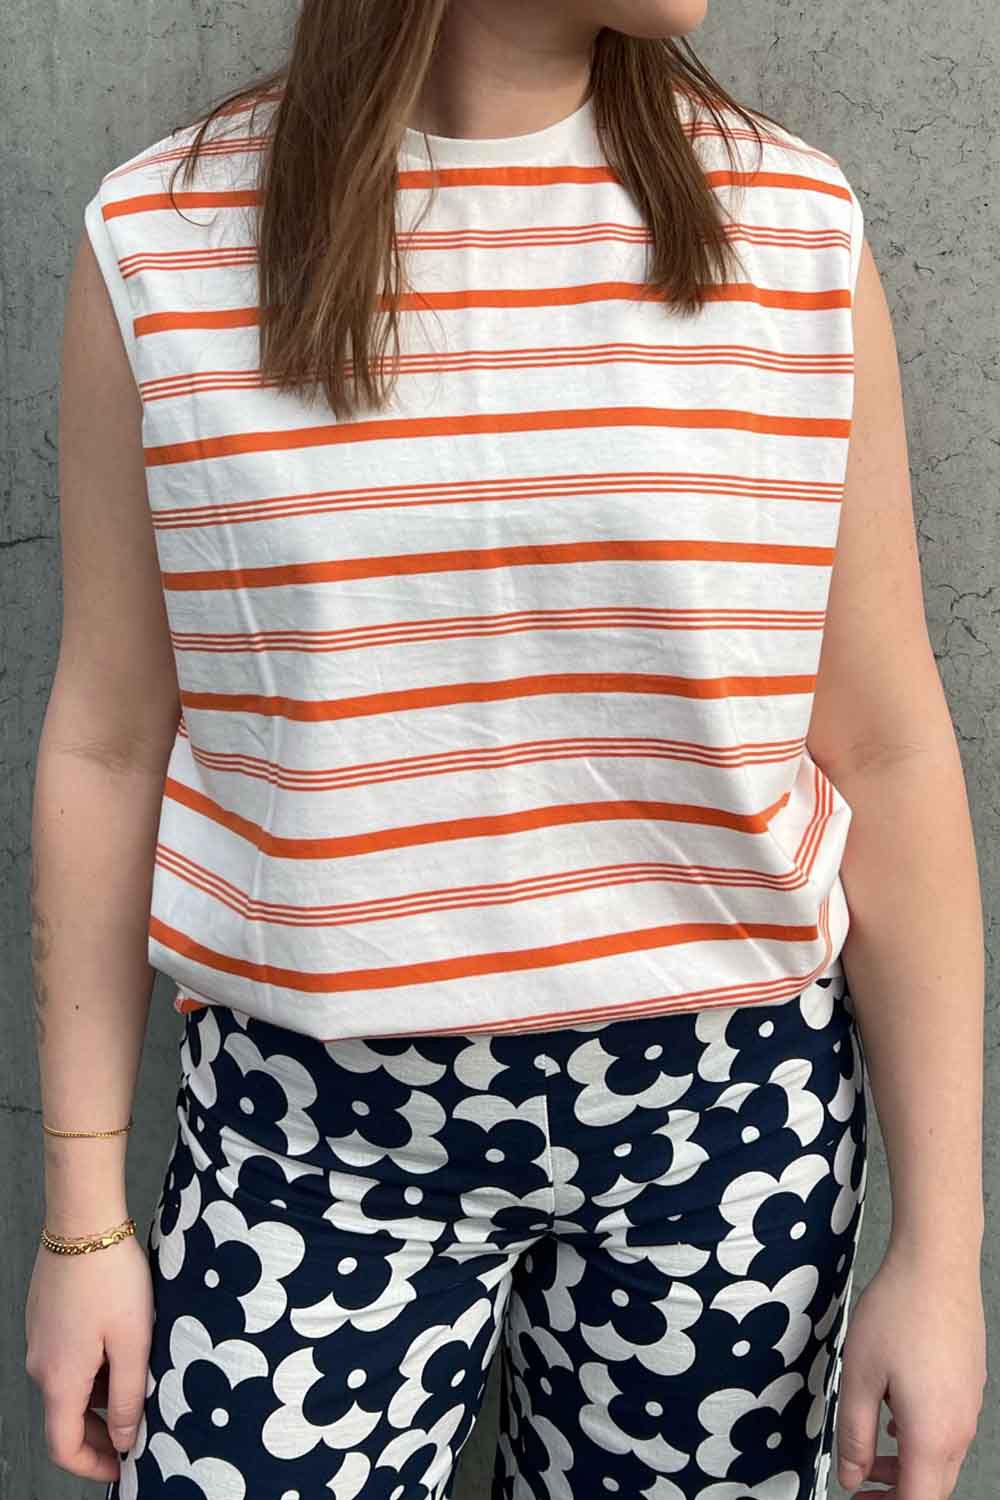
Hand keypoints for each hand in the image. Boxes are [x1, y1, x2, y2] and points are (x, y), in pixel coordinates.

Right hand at [24, 1229, 153, 1482]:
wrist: (83, 1220)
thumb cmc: (111, 1278)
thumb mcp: (133, 1341)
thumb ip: (129, 1396)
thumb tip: (126, 1439)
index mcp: (60, 1379)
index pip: (64, 1446)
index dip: (93, 1465)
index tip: (123, 1468)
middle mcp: (41, 1365)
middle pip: (67, 1417)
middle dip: (103, 1431)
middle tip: (140, 1429)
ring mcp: (40, 1339)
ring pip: (71, 1385)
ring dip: (101, 1393)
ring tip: (141, 1376)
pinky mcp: (46, 1317)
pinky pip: (68, 1357)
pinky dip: (93, 1365)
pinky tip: (123, 1344)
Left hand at [836, 1241, 986, 1497]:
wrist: (938, 1265)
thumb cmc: (897, 1315)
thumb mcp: (858, 1376)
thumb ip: (854, 1435)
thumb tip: (852, 1478)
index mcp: (932, 1436)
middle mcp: (959, 1429)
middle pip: (932, 1488)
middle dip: (897, 1494)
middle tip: (860, 1487)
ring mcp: (969, 1407)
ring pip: (941, 1459)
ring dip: (908, 1468)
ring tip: (873, 1454)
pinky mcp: (970, 1386)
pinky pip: (948, 1431)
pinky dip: (922, 1440)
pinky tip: (896, 1418)